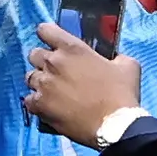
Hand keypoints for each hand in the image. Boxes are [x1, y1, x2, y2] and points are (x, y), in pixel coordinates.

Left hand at [22, 23, 144, 150]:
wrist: (114, 125)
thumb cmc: (121, 94)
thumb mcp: (127, 66)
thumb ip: (115, 57)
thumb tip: (114, 59)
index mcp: (72, 48)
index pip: (45, 30)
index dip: (47, 34)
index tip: (51, 40)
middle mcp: (54, 63)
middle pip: (34, 54)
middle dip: (43, 60)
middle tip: (55, 70)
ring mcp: (44, 85)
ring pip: (29, 77)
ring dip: (39, 81)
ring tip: (51, 90)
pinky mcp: (40, 106)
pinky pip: (29, 100)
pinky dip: (36, 102)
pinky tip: (47, 106)